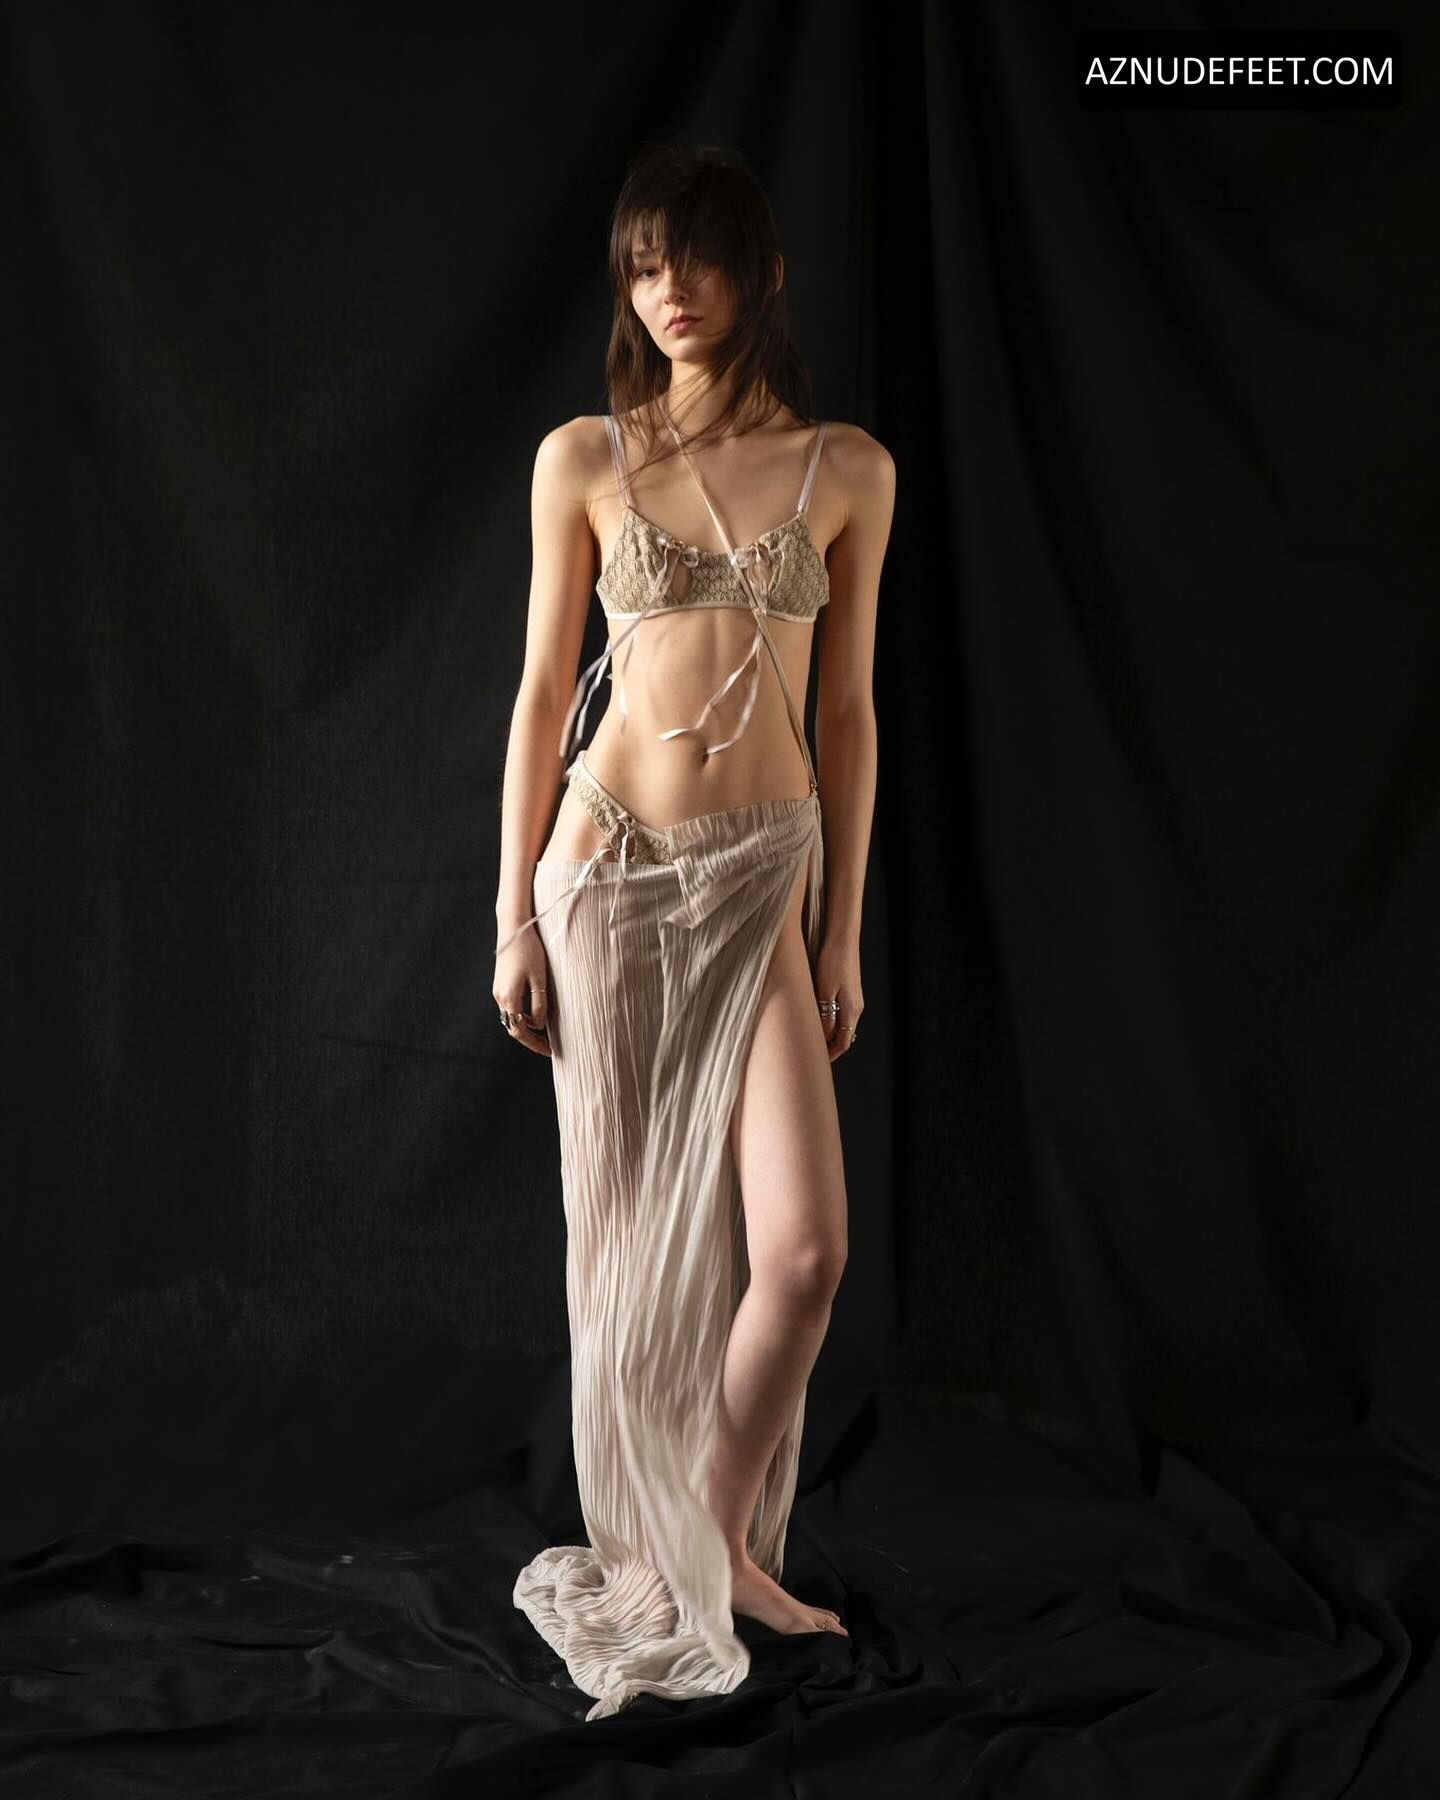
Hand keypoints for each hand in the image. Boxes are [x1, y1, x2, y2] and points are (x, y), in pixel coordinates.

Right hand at [493, 926, 551, 1057]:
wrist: (513, 927)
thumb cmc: (529, 951)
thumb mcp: (540, 979)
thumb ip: (540, 1004)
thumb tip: (540, 1025)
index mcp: (508, 998)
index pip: (520, 1031)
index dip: (535, 1043)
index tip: (549, 1050)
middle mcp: (499, 997)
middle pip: (513, 1027)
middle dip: (530, 1039)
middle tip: (548, 1046)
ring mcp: (497, 990)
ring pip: (511, 1017)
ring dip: (525, 1027)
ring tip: (544, 1033)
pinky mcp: (500, 983)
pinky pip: (510, 1006)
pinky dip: (521, 1015)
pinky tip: (535, 1014)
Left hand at [813, 937, 861, 1062]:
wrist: (843, 938)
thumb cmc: (833, 962)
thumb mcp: (824, 992)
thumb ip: (825, 1017)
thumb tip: (824, 1039)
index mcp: (851, 1011)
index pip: (842, 1043)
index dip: (830, 1055)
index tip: (815, 1063)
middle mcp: (856, 1008)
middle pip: (844, 1037)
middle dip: (829, 1048)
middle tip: (811, 1055)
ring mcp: (855, 999)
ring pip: (842, 1026)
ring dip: (829, 1035)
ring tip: (811, 1039)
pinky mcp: (850, 991)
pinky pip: (841, 1014)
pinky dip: (830, 1023)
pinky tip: (818, 1019)